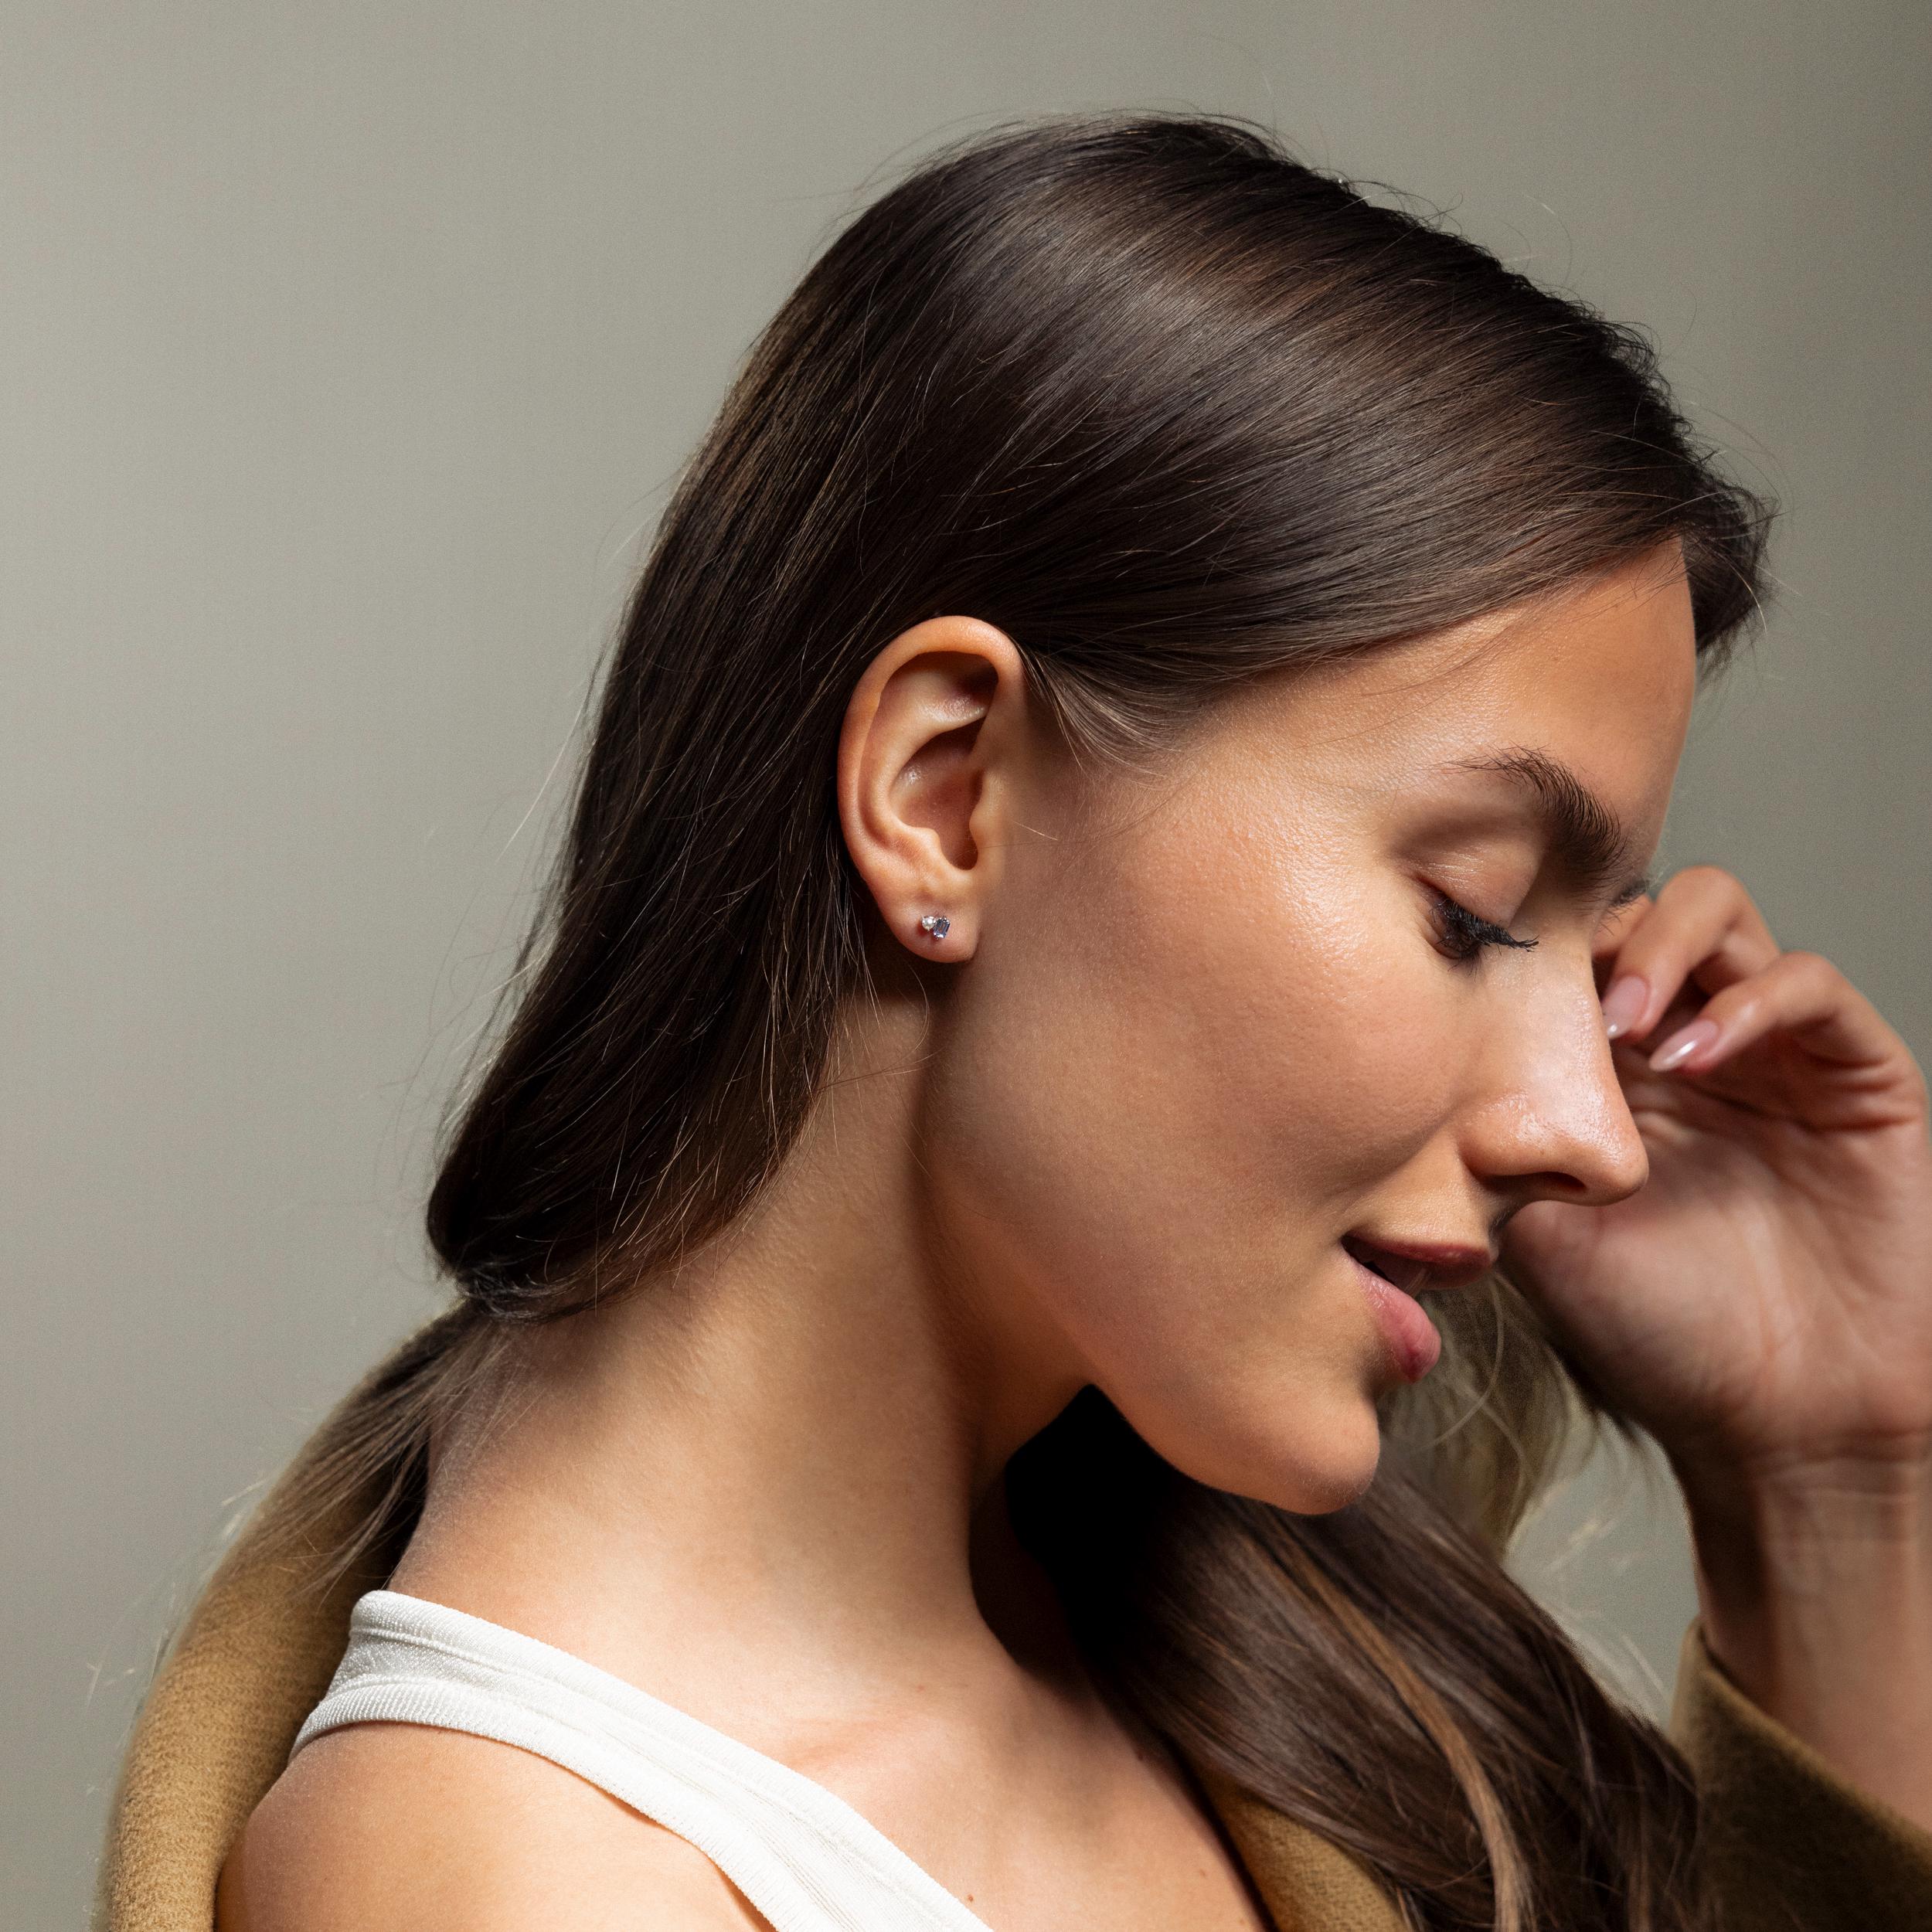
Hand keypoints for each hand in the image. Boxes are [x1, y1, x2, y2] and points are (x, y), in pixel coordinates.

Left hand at [1497, 864, 1931, 1491]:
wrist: (1777, 1429)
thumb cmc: (1657, 1339)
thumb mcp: (1536, 1234)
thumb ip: (1493, 1144)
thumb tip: (1419, 1070)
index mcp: (1607, 1070)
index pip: (1567, 948)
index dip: (1532, 943)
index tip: (1490, 977)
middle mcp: (1686, 1042)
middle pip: (1638, 903)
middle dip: (1595, 927)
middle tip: (1567, 999)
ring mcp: (1772, 1051)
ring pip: (1720, 913)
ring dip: (1662, 945)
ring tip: (1623, 1022)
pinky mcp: (1857, 1075)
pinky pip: (1813, 984)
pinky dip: (1750, 1001)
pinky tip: (1697, 1057)